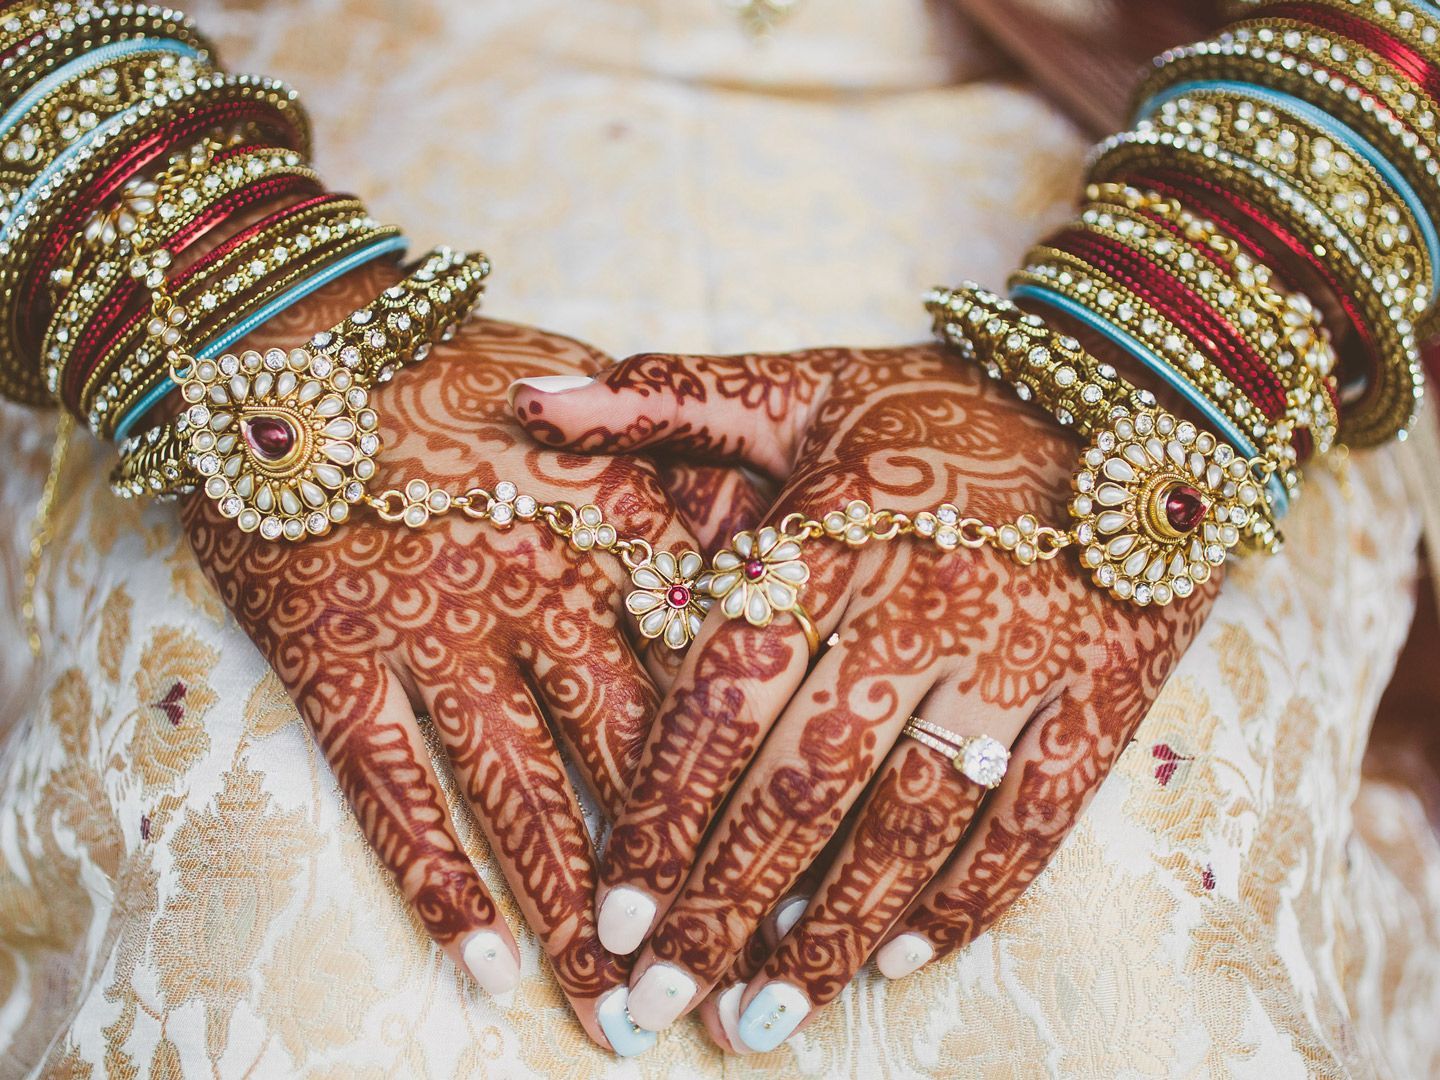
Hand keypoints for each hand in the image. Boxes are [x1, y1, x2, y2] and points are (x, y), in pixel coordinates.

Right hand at [180, 269, 727, 1053]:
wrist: (290, 332)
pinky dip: (437, 881)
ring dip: (572, 911)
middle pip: (624, 755)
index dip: (757, 767)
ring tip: (620, 1012)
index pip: (704, 668)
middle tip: (733, 970)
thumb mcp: (588, 399)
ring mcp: (427, 626)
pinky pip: (389, 786)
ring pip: (515, 793)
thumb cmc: (454, 363)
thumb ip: (668, 477)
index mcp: (607, 523)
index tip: (805, 857)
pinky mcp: (333, 653)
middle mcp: (531, 586)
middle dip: (681, 871)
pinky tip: (484, 968)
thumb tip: (747, 554)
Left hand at [510, 343, 1215, 1052]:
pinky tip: (900, 960)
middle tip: (659, 1004)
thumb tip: (526, 403)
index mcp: (830, 538)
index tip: (612, 916)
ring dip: (831, 933)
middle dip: (725, 906)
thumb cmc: (939, 406)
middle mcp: (918, 608)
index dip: (664, 816)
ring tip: (761, 1020)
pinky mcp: (1101, 696)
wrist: (1130, 402)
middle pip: (806, 784)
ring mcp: (1017, 659)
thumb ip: (662, 398)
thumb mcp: (798, 385)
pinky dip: (967, 899)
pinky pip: (1032, 820)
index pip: (724, 701)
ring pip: (911, 823)